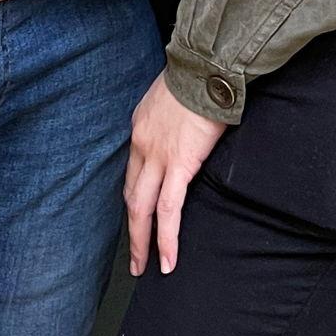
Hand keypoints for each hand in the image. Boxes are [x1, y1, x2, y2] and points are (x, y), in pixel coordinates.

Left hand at [124, 73, 226, 276]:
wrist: (205, 69)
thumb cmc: (195, 76)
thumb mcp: (170, 95)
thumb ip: (170, 117)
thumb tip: (181, 127)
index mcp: (140, 127)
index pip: (132, 172)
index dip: (133, 198)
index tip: (136, 216)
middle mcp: (141, 145)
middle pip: (131, 196)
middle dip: (131, 229)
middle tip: (134, 257)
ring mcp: (157, 157)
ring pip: (143, 209)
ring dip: (143, 242)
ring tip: (145, 267)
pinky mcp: (180, 166)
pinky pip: (168, 210)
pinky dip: (167, 238)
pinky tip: (168, 259)